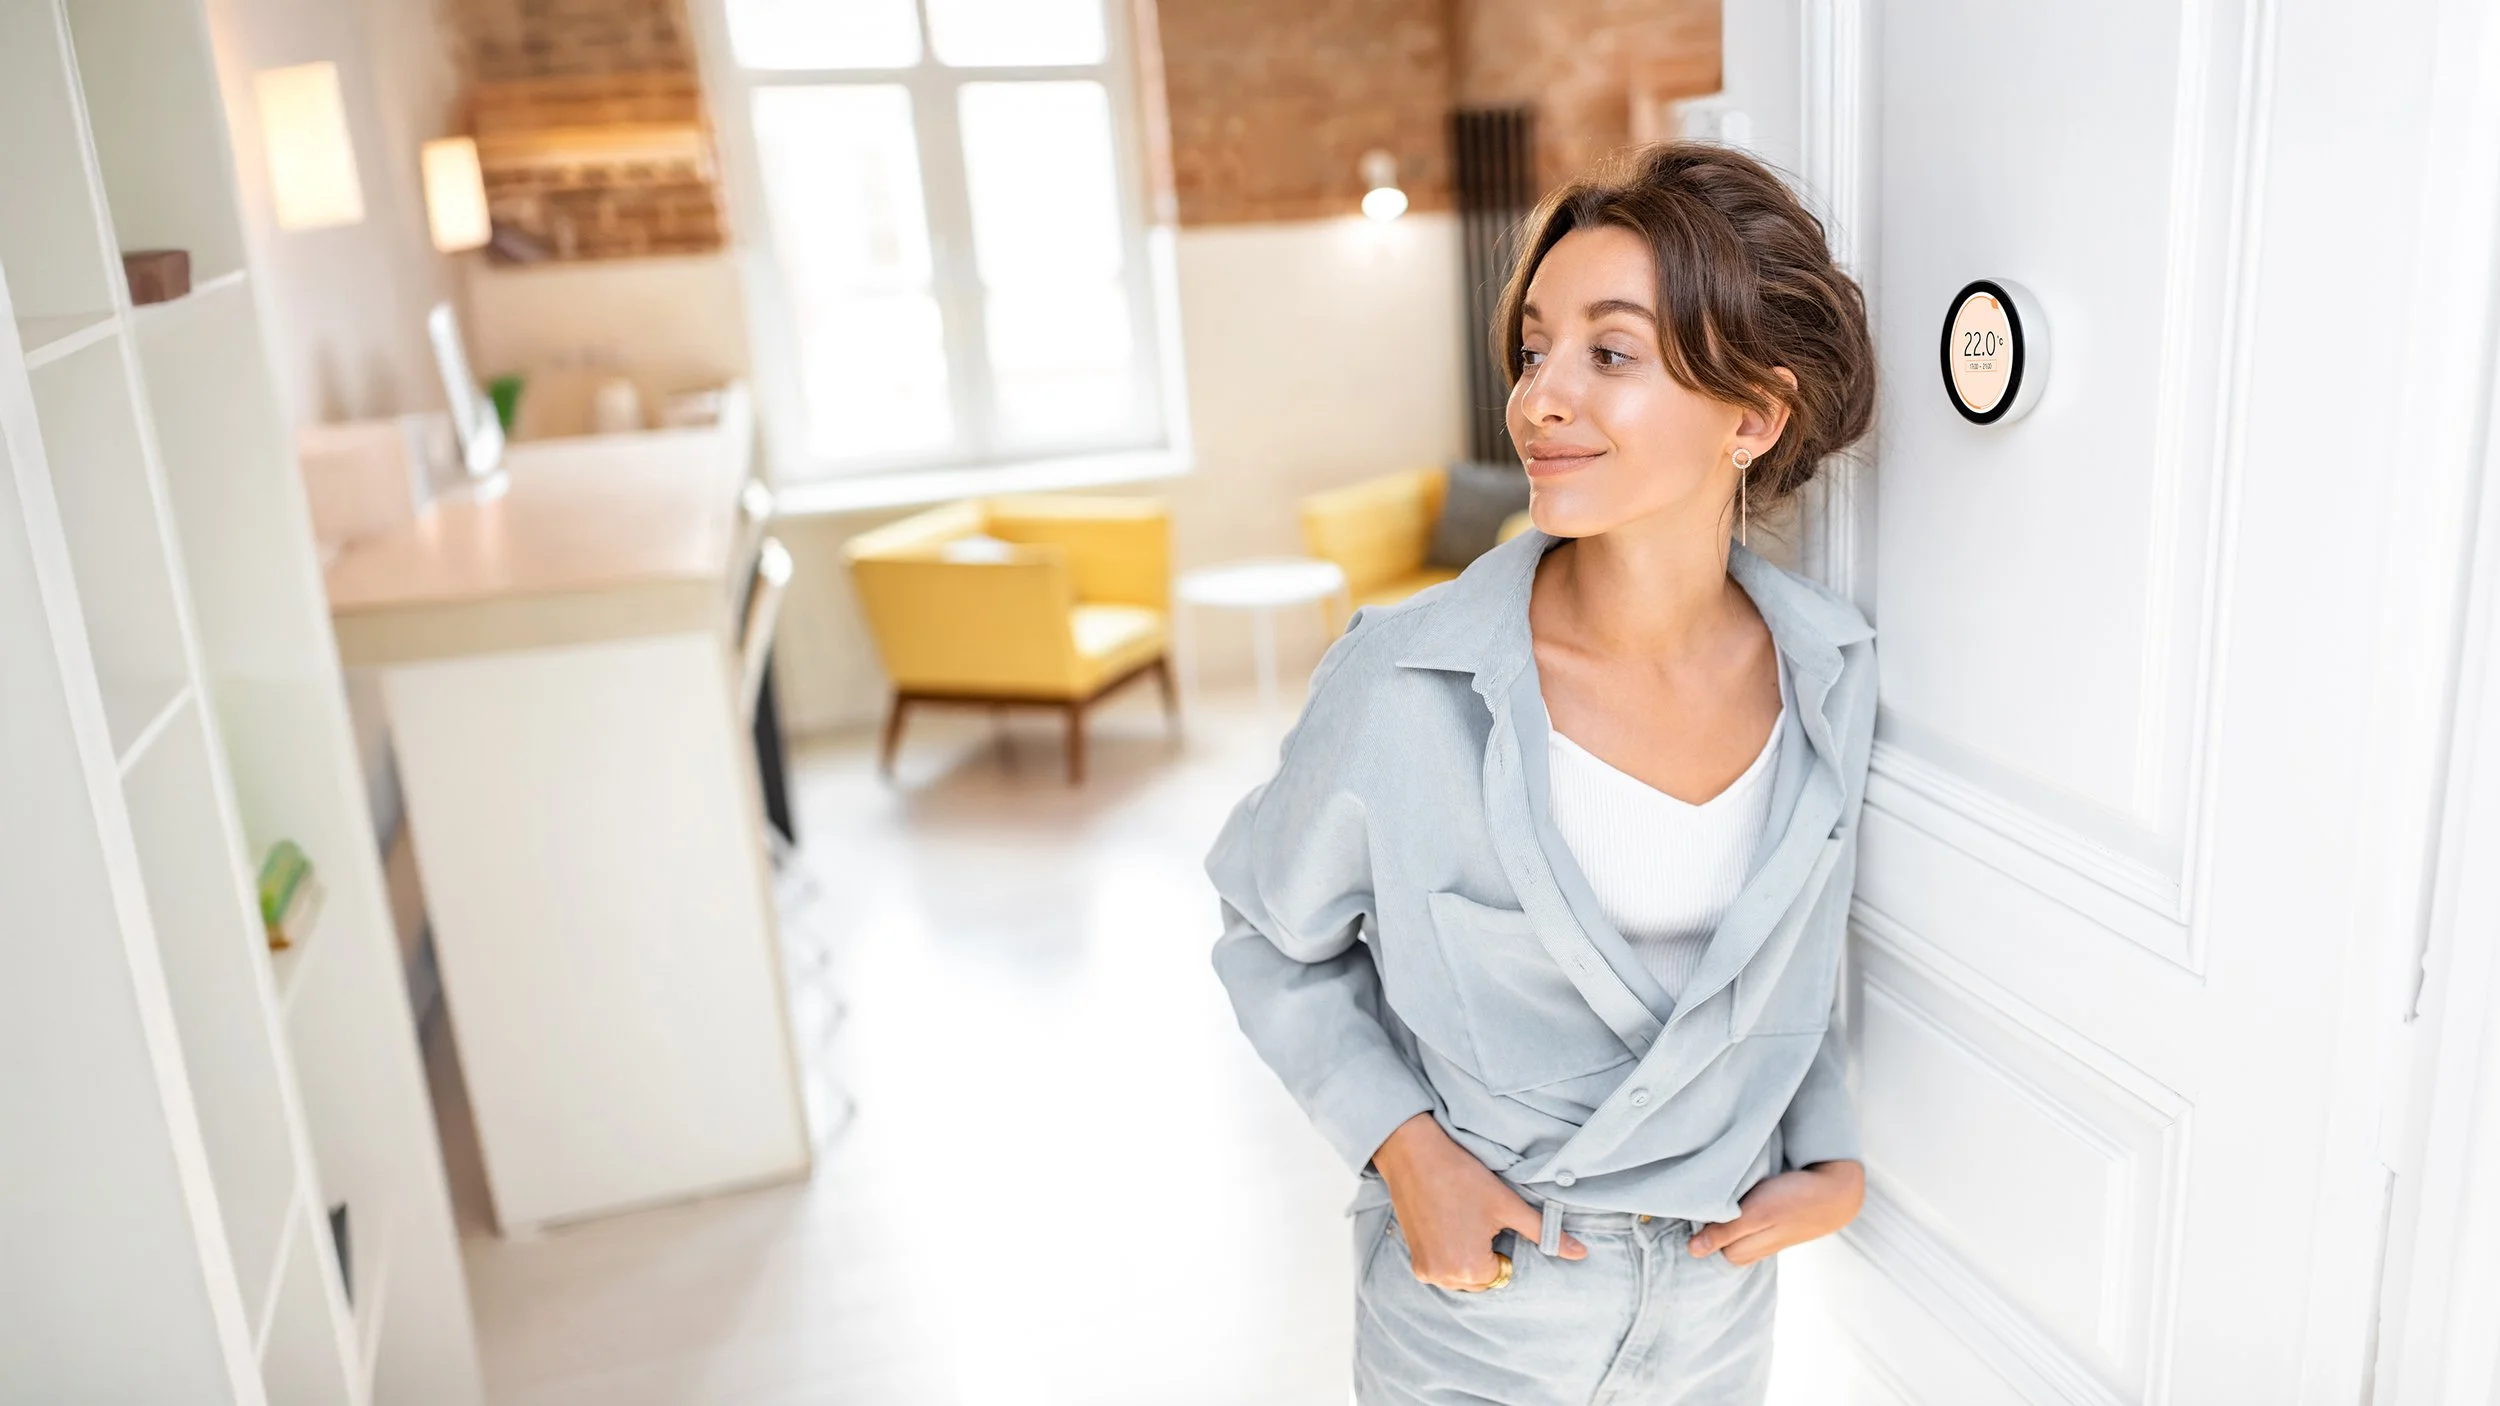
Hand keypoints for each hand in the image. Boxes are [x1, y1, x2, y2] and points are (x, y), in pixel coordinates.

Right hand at [1369, 1112, 1586, 1288]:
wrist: (1414, 1154)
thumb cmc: (1463, 1177)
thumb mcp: (1507, 1205)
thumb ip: (1544, 1233)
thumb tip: (1581, 1254)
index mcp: (1472, 1269)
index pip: (1503, 1273)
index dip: (1501, 1245)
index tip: (1487, 1219)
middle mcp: (1446, 1278)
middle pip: (1482, 1279)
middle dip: (1484, 1255)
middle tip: (1473, 1218)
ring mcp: (1426, 1271)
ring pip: (1462, 1275)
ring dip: (1466, 1256)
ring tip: (1459, 1219)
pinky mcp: (1414, 1261)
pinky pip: (1442, 1269)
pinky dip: (1447, 1253)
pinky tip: (1445, 1223)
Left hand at [1688, 1159, 1863, 1266]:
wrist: (1837, 1193)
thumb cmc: (1795, 1199)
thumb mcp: (1757, 1213)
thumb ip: (1725, 1232)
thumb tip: (1693, 1250)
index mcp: (1747, 1249)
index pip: (1709, 1246)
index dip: (1702, 1226)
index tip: (1697, 1205)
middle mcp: (1755, 1248)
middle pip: (1721, 1243)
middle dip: (1712, 1225)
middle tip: (1708, 1199)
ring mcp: (1768, 1239)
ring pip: (1736, 1234)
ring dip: (1728, 1219)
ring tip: (1725, 1198)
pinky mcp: (1778, 1227)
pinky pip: (1750, 1227)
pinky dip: (1743, 1216)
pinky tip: (1745, 1201)